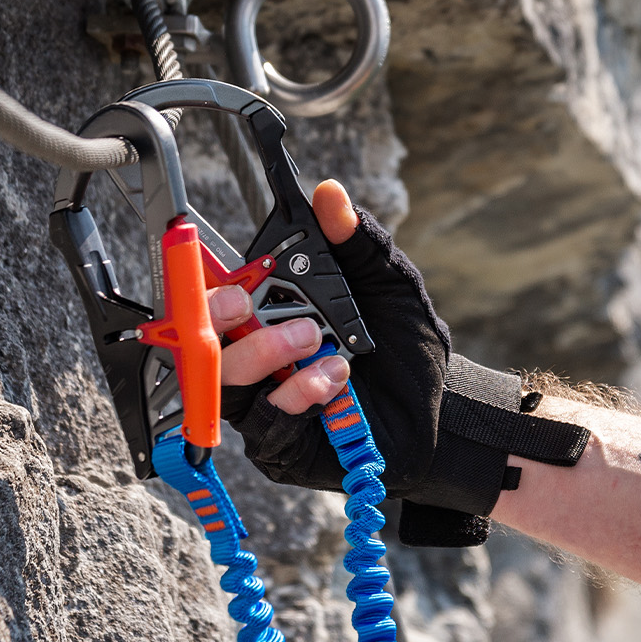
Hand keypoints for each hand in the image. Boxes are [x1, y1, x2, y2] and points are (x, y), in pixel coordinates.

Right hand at [217, 181, 589, 546]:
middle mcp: (255, 358)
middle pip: (200, 342)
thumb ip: (357, 242)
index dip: (204, 286)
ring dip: (264, 354)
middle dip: (216, 318)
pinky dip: (298, 394)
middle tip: (249, 301)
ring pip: (226, 383)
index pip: (213, 299)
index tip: (223, 272)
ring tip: (314, 338)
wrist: (440, 405)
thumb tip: (331, 197)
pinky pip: (266, 422)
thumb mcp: (388, 284)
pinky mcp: (280, 445)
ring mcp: (263, 403)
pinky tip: (334, 377)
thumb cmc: (405, 345)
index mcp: (268, 314)